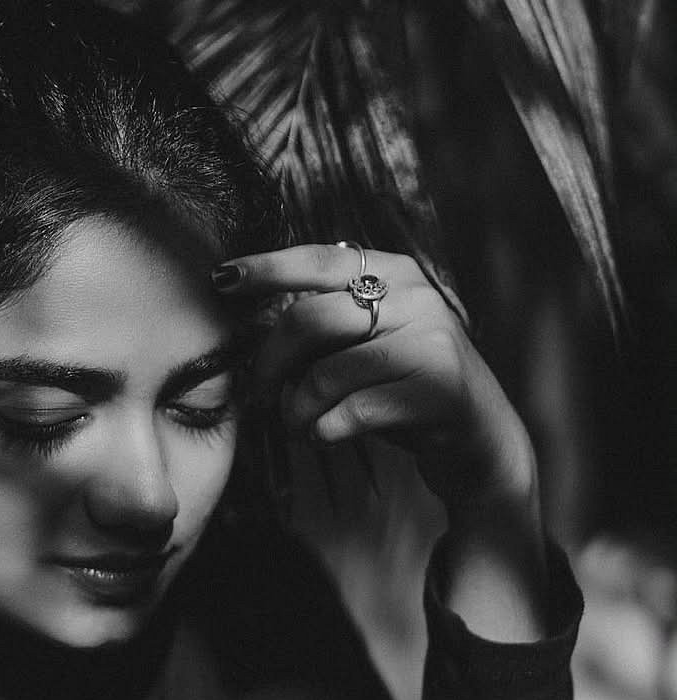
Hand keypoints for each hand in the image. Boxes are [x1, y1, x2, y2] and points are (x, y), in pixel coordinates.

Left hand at [214, 243, 536, 518]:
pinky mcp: (438, 390)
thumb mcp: (367, 345)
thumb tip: (252, 322)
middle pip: (310, 319)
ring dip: (296, 409)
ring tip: (297, 425)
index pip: (319, 260)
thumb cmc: (405, 391)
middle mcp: (416, 297)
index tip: (220, 280)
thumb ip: (324, 327)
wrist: (478, 439)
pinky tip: (325, 436)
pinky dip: (324, 431)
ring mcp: (431, 341)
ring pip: (326, 373)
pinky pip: (353, 412)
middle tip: (260, 395)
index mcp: (396, 274)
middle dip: (269, 363)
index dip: (266, 268)